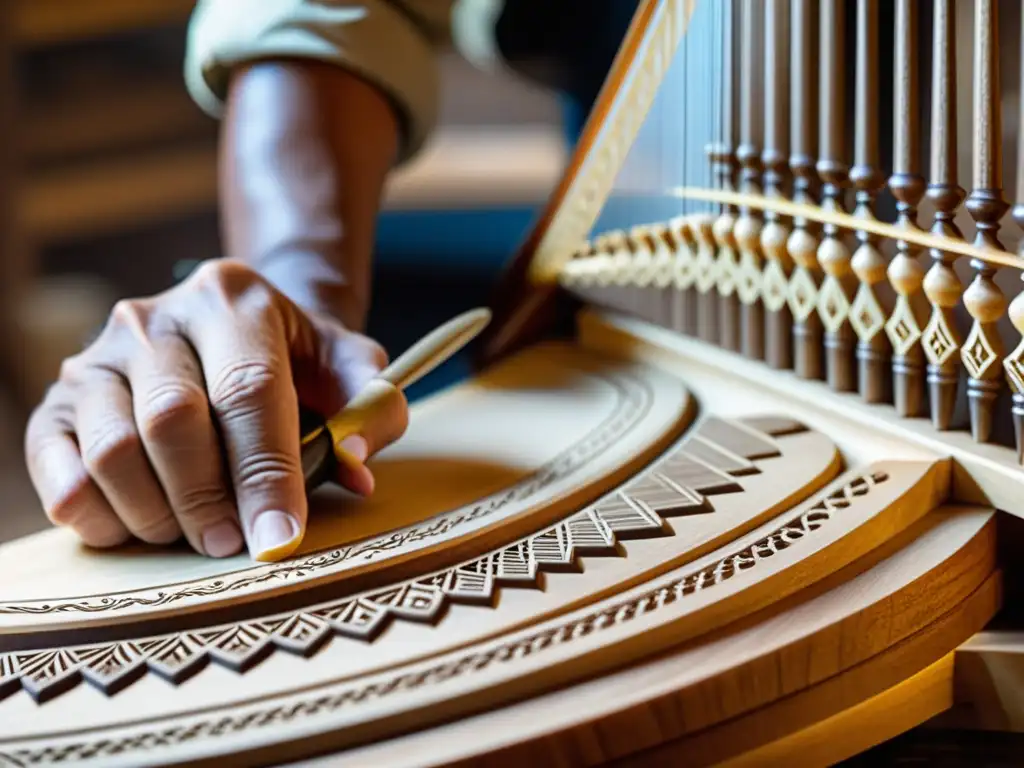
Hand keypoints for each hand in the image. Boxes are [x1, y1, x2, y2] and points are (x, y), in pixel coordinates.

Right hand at [24, 259, 408, 560]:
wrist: (229, 334)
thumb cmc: (296, 364)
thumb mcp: (347, 369)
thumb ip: (371, 409)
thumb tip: (354, 467)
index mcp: (232, 300)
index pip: (248, 388)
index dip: (266, 472)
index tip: (279, 538)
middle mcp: (154, 319)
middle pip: (172, 420)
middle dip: (208, 499)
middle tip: (233, 544)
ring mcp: (96, 359)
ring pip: (112, 450)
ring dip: (157, 514)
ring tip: (195, 534)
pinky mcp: (56, 403)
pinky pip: (59, 474)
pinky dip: (101, 518)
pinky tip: (141, 526)